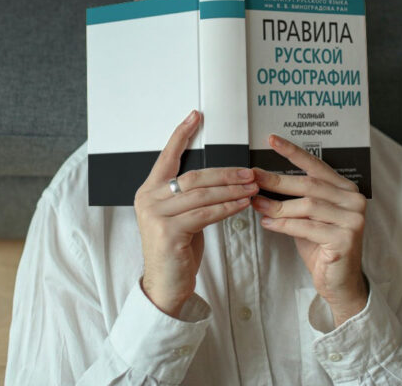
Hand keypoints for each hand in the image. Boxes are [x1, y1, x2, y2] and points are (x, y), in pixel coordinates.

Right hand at [134, 110, 256, 317]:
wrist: (165, 285)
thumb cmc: (177, 251)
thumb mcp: (181, 217)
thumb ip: (191, 197)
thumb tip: (221, 178)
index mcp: (149, 191)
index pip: (166, 156)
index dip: (181, 135)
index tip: (195, 116)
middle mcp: (148, 199)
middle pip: (193, 176)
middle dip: (225, 172)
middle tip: (249, 172)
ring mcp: (156, 215)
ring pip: (202, 194)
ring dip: (231, 190)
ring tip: (252, 187)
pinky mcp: (168, 232)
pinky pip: (205, 214)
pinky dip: (227, 208)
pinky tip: (242, 204)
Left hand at [251, 134, 367, 326]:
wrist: (338, 282)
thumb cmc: (321, 246)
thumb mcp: (307, 217)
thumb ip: (295, 199)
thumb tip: (262, 179)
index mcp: (346, 190)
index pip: (317, 166)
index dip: (293, 152)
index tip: (271, 140)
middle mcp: (353, 201)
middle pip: (309, 185)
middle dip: (277, 180)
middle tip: (252, 177)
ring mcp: (353, 220)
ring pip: (307, 206)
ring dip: (277, 205)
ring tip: (256, 203)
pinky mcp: (346, 239)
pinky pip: (307, 227)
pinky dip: (284, 224)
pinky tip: (268, 222)